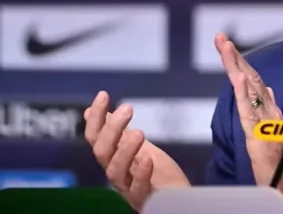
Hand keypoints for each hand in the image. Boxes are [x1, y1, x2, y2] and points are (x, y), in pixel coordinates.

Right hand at [84, 91, 190, 211]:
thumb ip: (117, 132)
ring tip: (138, 132)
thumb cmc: (157, 175)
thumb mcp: (138, 147)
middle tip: (128, 108)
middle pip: (102, 153)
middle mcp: (117, 174)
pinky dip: (141, 175)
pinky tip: (148, 159)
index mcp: (113, 159)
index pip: (96, 138)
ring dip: (125, 150)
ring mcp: (129, 188)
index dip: (97, 118)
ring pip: (115, 172)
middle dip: (112, 129)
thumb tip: (91, 111)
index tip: (103, 95)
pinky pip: (137, 190)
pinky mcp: (146, 199)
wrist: (179, 199)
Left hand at [215, 33, 282, 211]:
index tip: (227, 45)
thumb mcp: (272, 131)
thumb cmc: (281, 162)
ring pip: (248, 87)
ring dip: (236, 65)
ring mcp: (264, 119)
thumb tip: (266, 88)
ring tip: (225, 46)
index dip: (240, 62)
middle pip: (249, 77)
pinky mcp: (259, 132)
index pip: (252, 81)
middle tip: (220, 37)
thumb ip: (270, 109)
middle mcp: (268, 110)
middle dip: (234, 56)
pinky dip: (242, 90)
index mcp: (269, 110)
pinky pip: (249, 108)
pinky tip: (235, 75)